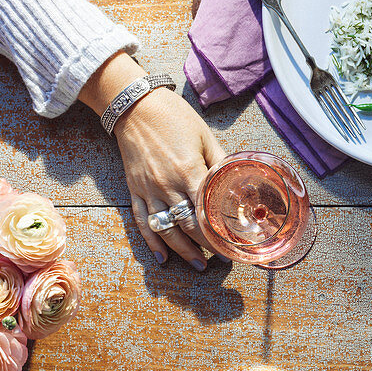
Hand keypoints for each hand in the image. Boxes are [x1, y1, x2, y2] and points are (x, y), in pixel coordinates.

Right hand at [115, 89, 226, 269]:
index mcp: (188, 172)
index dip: (219, 234)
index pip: (205, 213)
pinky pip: (142, 220)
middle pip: (187, 227)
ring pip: (165, 229)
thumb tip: (237, 184)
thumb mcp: (206, 138)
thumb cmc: (175, 118)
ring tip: (198, 265)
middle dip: (206, 247)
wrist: (135, 105)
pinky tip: (163, 258)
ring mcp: (148, 189)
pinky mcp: (134, 189)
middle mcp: (167, 185)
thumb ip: (220, 164)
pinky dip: (152, 242)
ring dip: (182, 251)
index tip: (232, 247)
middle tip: (221, 261)